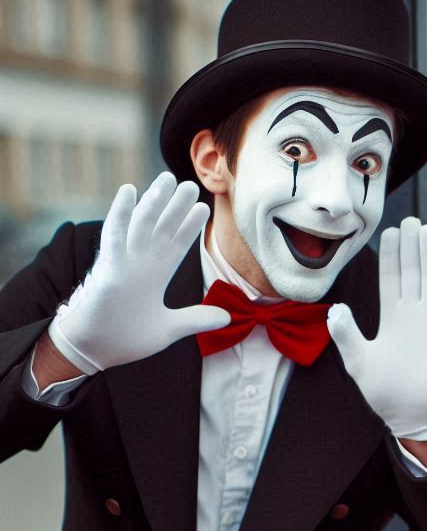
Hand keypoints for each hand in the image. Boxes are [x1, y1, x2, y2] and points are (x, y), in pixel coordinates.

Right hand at [49, 172, 229, 373]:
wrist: (95, 351)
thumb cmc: (126, 339)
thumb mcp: (170, 329)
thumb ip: (197, 319)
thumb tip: (227, 317)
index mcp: (154, 277)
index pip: (176, 246)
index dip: (189, 228)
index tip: (203, 209)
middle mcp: (140, 265)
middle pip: (162, 229)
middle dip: (176, 207)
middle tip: (191, 184)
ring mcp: (124, 265)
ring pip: (142, 226)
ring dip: (156, 201)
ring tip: (169, 179)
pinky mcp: (108, 270)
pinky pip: (115, 236)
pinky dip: (121, 213)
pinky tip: (130, 190)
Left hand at [327, 216, 426, 440]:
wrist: (415, 415)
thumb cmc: (386, 394)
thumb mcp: (359, 361)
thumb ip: (346, 334)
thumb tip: (336, 309)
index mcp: (391, 318)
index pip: (391, 278)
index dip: (390, 255)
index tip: (390, 231)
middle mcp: (413, 314)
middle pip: (412, 270)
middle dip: (410, 246)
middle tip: (410, 220)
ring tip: (426, 227)